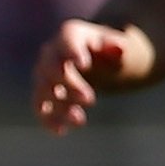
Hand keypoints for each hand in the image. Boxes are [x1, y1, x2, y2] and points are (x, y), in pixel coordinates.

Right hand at [33, 19, 136, 133]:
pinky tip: (61, 131)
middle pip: (51, 66)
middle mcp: (53, 52)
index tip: (84, 65)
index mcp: (72, 35)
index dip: (72, 51)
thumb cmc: (115, 51)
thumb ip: (120, 46)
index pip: (67, 39)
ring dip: (58, 106)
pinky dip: (48, 119)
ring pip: (44, 89)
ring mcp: (46, 73)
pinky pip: (41, 106)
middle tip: (91, 99)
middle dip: (68, 84)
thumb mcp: (123, 46)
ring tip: (80, 120)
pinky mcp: (46, 93)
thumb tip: (119, 49)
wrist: (104, 62)